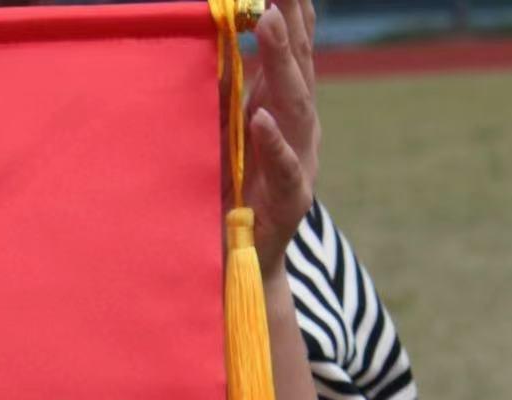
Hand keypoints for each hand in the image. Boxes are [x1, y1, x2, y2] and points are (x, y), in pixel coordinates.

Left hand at [232, 0, 319, 275]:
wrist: (243, 262)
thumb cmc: (231, 194)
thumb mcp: (222, 138)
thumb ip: (222, 98)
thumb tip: (211, 48)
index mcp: (283, 110)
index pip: (293, 53)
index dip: (293, 13)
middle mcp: (299, 128)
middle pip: (299, 66)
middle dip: (289, 22)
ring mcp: (300, 161)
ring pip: (295, 105)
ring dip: (282, 61)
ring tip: (266, 23)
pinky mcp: (291, 200)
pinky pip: (283, 166)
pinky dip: (272, 142)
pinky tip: (260, 118)